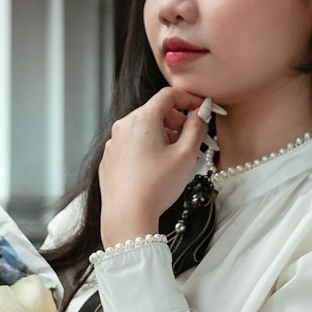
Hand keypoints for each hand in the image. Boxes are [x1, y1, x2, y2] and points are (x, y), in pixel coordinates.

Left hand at [99, 88, 209, 246]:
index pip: (168, 95)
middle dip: (176, 122)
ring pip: (143, 129)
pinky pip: (132, 145)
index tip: (200, 108)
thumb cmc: (155, 187)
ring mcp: (114, 143)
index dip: (188, 99)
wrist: (127, 216)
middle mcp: (123, 126)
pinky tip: (157, 169)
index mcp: (142, 119)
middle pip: (155, 112)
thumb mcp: (186, 155)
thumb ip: (197, 128)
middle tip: (192, 139)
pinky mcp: (110, 159)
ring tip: (175, 158)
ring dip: (162, 136)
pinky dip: (147, 149)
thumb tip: (201, 112)